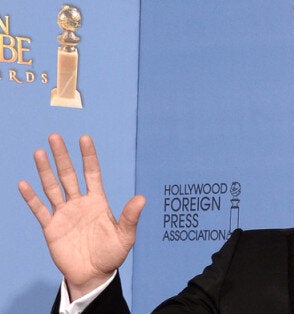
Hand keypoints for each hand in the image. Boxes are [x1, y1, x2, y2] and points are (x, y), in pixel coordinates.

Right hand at [18, 133, 144, 300]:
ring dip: (45, 170)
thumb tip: (142, 198)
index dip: (88, 156)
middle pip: (68, 175)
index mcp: (98, 202)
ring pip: (52, 187)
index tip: (84, 138)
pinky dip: (31, 197)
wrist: (93, 275)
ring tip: (39, 152)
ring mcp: (64, 214)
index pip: (92, 173)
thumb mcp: (125, 236)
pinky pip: (39, 209)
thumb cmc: (112, 255)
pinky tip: (24, 184)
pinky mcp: (51, 227)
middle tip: (55, 136)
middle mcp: (79, 204)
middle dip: (62, 156)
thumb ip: (130, 217)